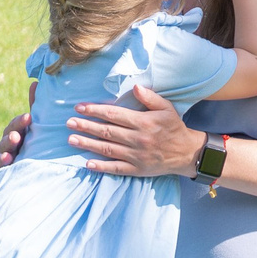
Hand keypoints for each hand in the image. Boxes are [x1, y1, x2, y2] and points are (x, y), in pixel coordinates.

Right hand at [0, 82, 35, 167]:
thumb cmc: (32, 141)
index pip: (14, 126)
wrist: (34, 164)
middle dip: (9, 140)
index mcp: (14, 134)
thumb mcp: (33, 126)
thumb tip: (35, 83)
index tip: (29, 117)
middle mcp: (8, 148)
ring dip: (2, 158)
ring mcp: (5, 163)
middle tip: (17, 138)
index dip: (20, 122)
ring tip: (8, 159)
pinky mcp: (5, 177)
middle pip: (4, 143)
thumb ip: (34, 106)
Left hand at [68, 85, 202, 176]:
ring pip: (108, 149)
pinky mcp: (137, 170)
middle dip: (86, 126)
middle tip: (69, 123)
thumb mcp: (166, 108)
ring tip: (71, 140)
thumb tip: (134, 87)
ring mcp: (137, 156)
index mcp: (143, 122)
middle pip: (107, 132)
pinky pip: (116, 168)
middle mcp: (138, 139)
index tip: (80, 107)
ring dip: (88, 144)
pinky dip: (101, 167)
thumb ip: (150, 97)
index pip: (114, 114)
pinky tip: (88, 164)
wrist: (187, 153)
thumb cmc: (174, 127)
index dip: (95, 110)